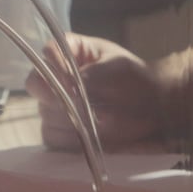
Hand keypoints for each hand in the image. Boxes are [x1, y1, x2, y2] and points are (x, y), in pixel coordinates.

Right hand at [26, 34, 167, 150]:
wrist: (154, 109)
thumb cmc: (136, 79)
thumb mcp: (119, 68)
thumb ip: (94, 74)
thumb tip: (71, 86)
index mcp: (69, 51)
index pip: (48, 52)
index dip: (55, 67)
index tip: (71, 83)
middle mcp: (57, 76)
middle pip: (38, 84)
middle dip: (59, 99)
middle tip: (82, 108)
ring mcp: (57, 103)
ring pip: (45, 114)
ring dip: (68, 121)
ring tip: (96, 123)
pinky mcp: (62, 129)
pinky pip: (52, 137)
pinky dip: (68, 140)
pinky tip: (89, 137)